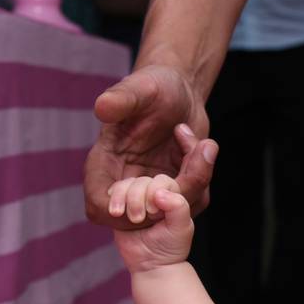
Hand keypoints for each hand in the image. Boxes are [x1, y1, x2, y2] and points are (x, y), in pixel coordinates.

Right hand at [84, 64, 217, 229]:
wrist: (179, 91)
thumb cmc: (153, 85)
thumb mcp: (140, 87)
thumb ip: (122, 99)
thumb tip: (102, 108)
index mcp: (104, 163)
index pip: (100, 206)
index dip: (120, 213)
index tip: (151, 195)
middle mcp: (125, 180)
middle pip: (141, 217)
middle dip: (172, 194)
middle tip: (194, 149)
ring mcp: (151, 188)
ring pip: (171, 211)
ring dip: (194, 179)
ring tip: (200, 141)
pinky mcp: (176, 188)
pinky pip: (192, 199)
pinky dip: (202, 175)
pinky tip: (202, 145)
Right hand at [109, 174, 193, 272]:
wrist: (153, 264)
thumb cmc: (171, 246)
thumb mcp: (182, 227)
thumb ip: (178, 207)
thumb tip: (159, 192)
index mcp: (173, 195)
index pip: (161, 180)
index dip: (154, 192)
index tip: (154, 213)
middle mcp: (155, 194)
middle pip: (141, 181)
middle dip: (137, 198)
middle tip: (139, 219)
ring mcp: (137, 200)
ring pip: (126, 185)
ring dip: (123, 198)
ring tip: (127, 217)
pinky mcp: (121, 207)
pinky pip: (113, 194)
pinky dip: (113, 200)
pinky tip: (116, 213)